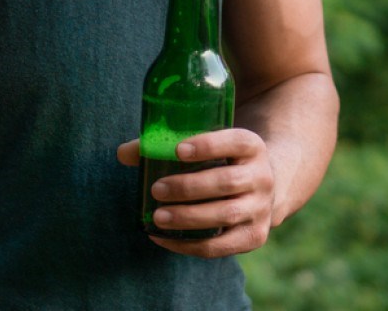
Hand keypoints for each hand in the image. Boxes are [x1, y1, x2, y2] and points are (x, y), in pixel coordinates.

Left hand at [117, 129, 275, 257]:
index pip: (236, 142)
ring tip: (158, 217)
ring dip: (189, 216)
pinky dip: (189, 244)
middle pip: (227, 182)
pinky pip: (220, 246)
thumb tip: (124, 153)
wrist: (260, 188)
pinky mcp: (253, 236)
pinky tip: (162, 238)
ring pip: (226, 214)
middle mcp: (263, 177)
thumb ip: (166, 146)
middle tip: (157, 189)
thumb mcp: (208, 147)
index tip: (177, 150)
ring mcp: (261, 209)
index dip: (208, 145)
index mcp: (252, 147)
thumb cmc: (222, 162)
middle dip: (189, 187)